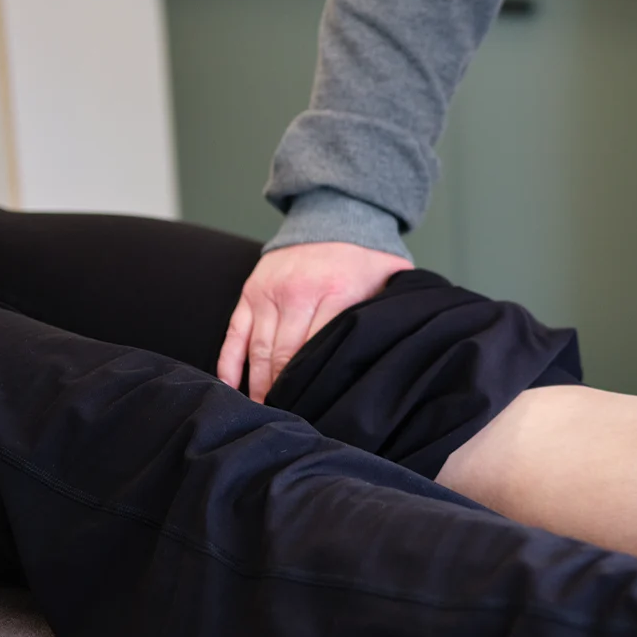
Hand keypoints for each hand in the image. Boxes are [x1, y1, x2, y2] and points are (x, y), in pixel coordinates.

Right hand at [217, 242, 413, 401]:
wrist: (332, 217)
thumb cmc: (365, 259)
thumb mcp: (388, 279)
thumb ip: (391, 310)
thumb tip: (407, 349)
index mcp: (335, 293)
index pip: (319, 351)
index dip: (315, 385)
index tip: (316, 411)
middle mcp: (298, 293)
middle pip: (284, 358)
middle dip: (285, 394)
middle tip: (290, 420)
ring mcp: (269, 293)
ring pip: (258, 352)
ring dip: (259, 386)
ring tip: (266, 413)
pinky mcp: (250, 293)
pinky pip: (234, 335)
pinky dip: (230, 365)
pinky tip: (232, 389)